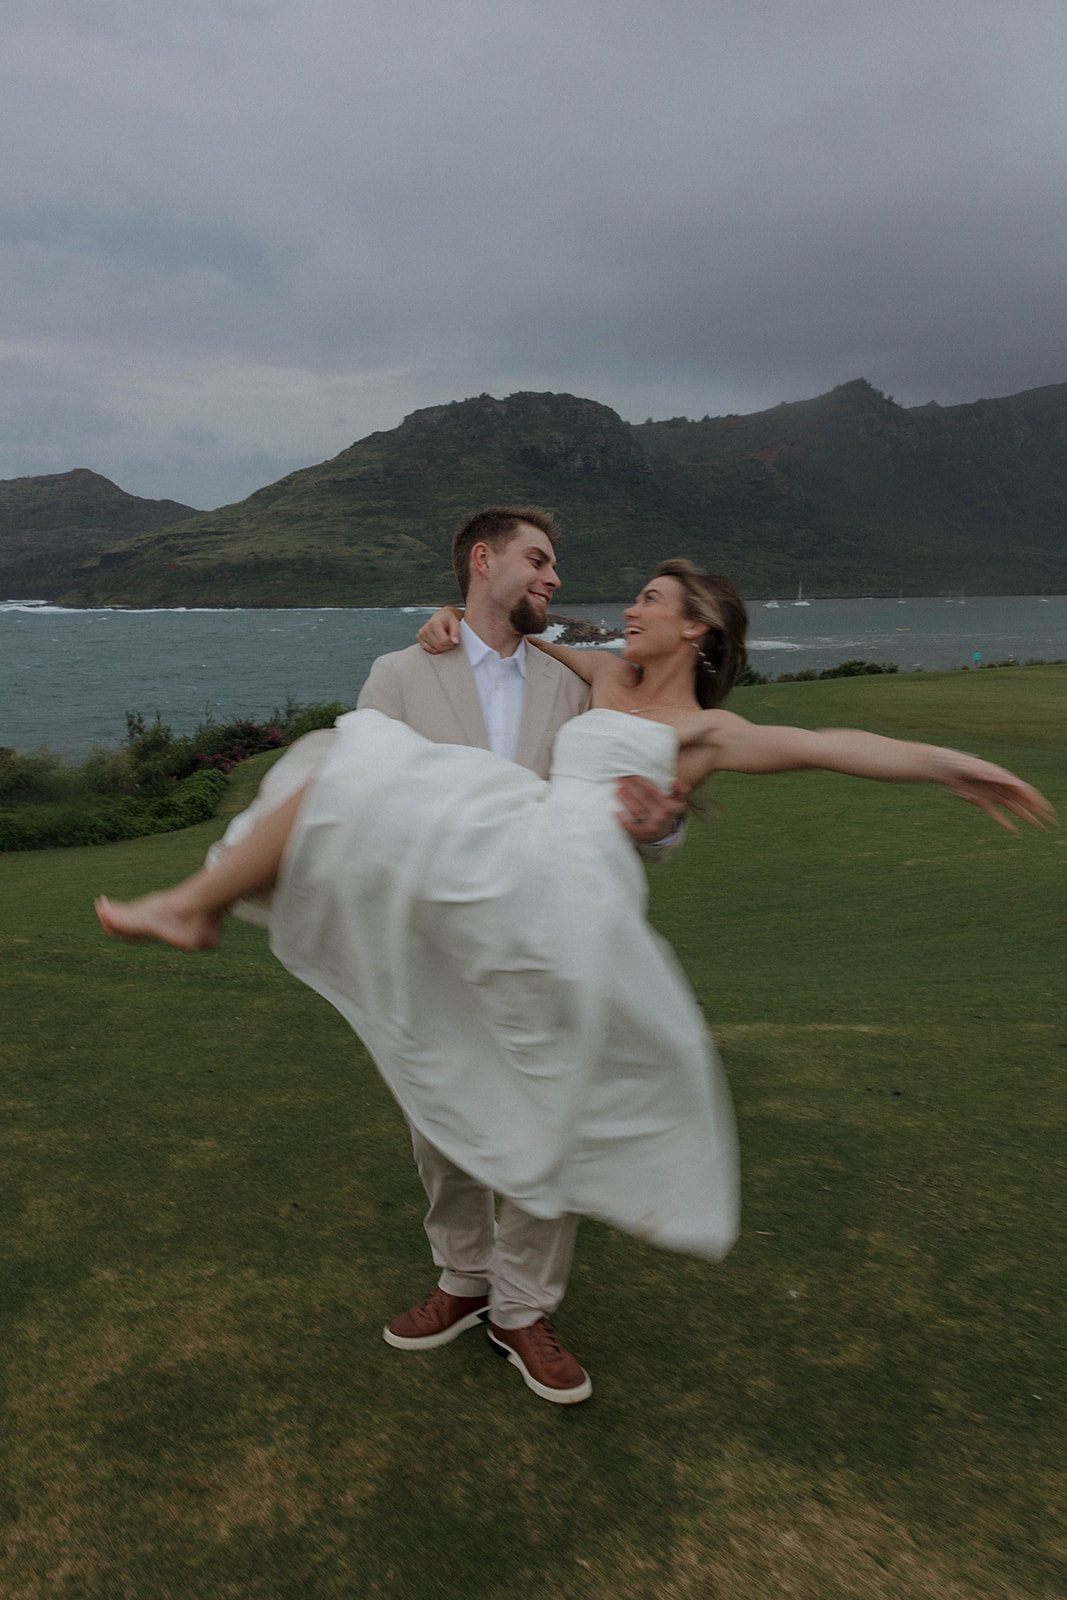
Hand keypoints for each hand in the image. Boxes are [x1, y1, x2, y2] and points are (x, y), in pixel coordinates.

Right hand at [417, 607, 462, 652]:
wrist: (440, 617)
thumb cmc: (448, 620)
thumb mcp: (455, 623)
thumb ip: (456, 633)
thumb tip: (455, 642)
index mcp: (434, 624)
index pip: (444, 641)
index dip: (451, 643)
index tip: (453, 639)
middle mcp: (425, 629)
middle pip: (439, 646)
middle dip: (447, 646)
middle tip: (449, 640)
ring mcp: (421, 634)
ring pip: (434, 650)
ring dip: (441, 648)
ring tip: (444, 639)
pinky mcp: (419, 638)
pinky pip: (429, 650)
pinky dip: (435, 648)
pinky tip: (438, 642)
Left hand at [615, 775, 688, 843]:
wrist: (662, 833)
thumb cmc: (667, 811)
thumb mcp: (677, 802)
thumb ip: (680, 791)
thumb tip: (675, 782)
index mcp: (670, 806)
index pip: (653, 791)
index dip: (642, 782)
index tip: (633, 775)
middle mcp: (661, 817)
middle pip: (642, 799)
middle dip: (631, 787)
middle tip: (621, 779)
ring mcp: (652, 826)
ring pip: (636, 810)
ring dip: (625, 800)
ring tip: (618, 790)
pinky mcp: (642, 834)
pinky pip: (631, 827)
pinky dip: (622, 820)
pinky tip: (616, 812)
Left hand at [938, 754, 1054, 831]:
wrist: (941, 767)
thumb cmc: (959, 764)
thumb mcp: (976, 768)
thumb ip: (994, 775)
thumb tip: (1014, 782)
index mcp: (1002, 777)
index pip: (1025, 791)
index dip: (1038, 802)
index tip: (1049, 811)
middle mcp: (999, 786)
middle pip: (1023, 801)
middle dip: (1038, 812)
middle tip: (1051, 822)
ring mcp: (991, 794)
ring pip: (1013, 808)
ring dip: (1026, 818)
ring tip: (1039, 827)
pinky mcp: (980, 800)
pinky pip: (996, 813)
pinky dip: (1005, 822)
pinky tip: (1014, 831)